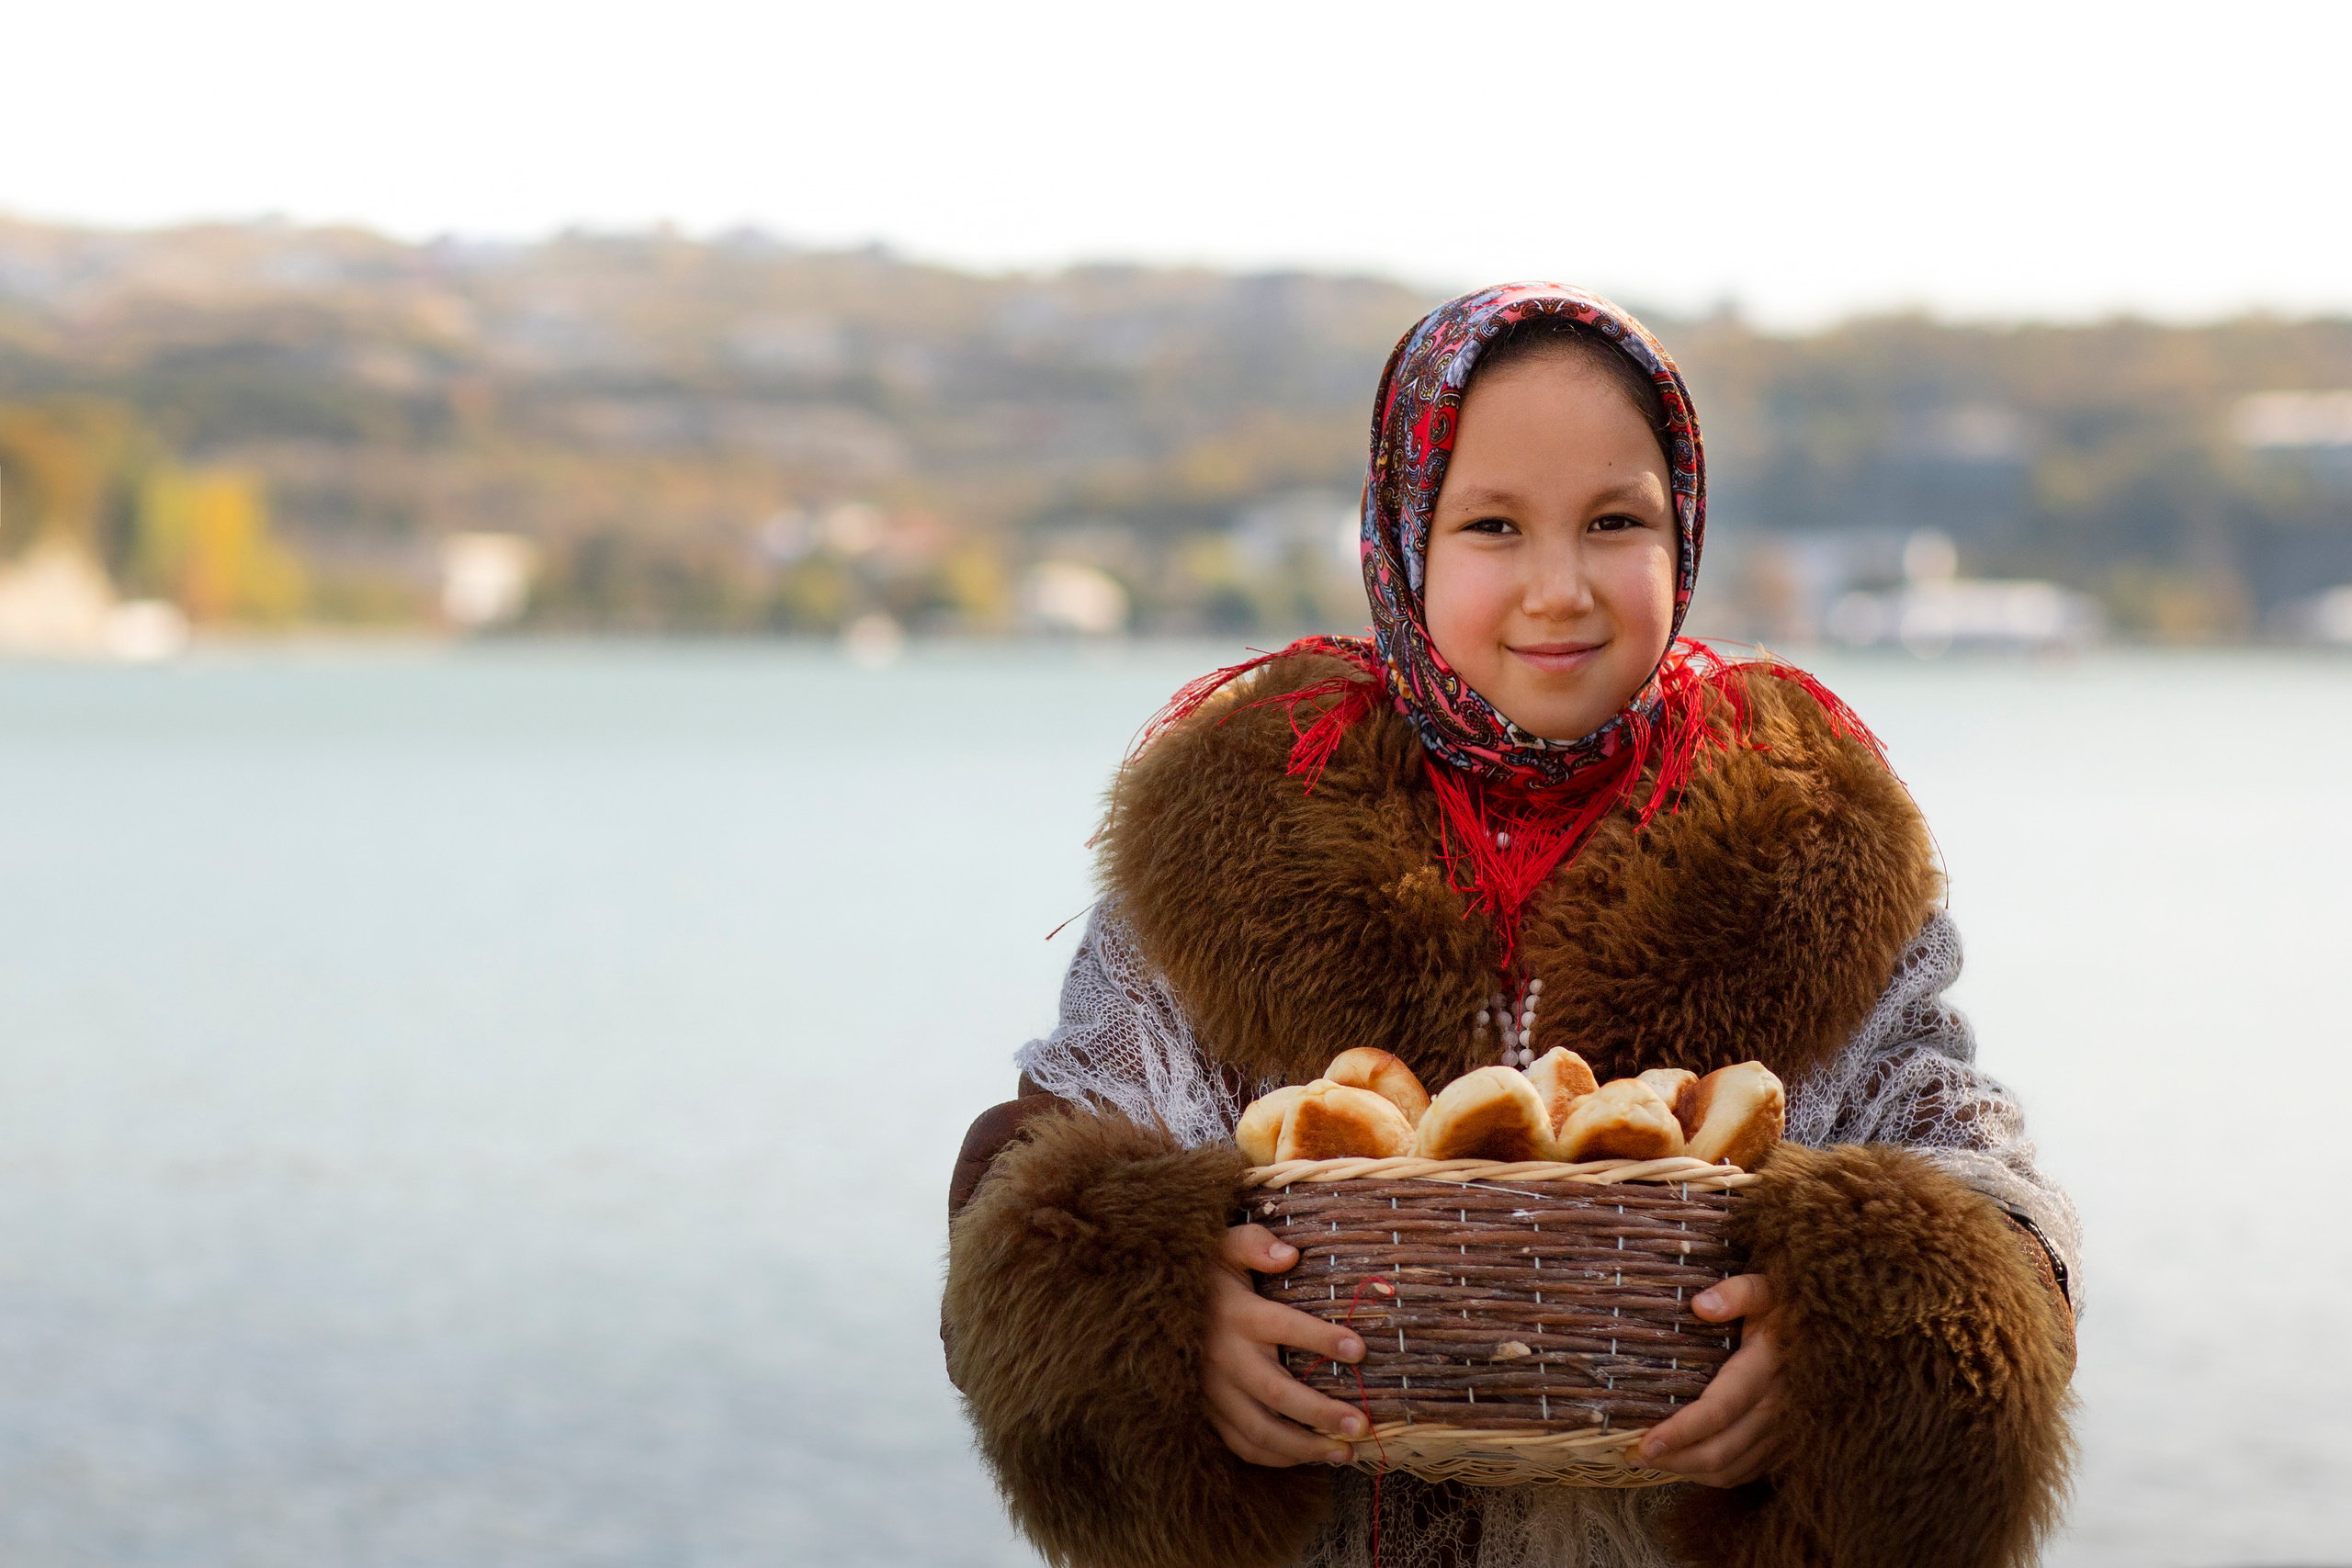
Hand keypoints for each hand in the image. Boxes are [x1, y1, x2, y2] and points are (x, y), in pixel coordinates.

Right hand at [1203, 1224, 1373, 1467]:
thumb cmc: (1204, 1274)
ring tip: (1345, 1452)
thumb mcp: (1223, 1246)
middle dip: (1321, 1413)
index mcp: (1236, 1314)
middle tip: (1361, 1424)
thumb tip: (1290, 1254)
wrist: (1152, 1304)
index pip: (1284, 1327)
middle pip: (1277, 1393)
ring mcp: (1213, 1390)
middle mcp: (1225, 1356)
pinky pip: (1241, 1443)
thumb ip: (1254, 1244)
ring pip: (1260, 1430)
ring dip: (1304, 1446)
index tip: (1361, 1350)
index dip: (1322, 1339)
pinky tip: (1307, 1456)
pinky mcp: (1207, 1410)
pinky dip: (1275, 1457)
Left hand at [1635, 1273, 1782, 1487]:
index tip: (1644, 1443)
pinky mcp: (1783, 1446)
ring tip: (1647, 1460)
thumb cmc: (1786, 1308)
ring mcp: (1783, 1433)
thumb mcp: (1766, 1288)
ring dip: (1686, 1471)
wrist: (1833, 1337)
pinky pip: (1744, 1472)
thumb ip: (1738, 1293)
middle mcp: (1777, 1408)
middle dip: (1672, 1460)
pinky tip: (1683, 1462)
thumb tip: (1701, 1306)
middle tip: (1630, 1453)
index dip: (1681, 1431)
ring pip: (1729, 1469)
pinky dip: (1710, 1475)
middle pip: (1719, 1450)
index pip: (1720, 1410)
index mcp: (1767, 1368)